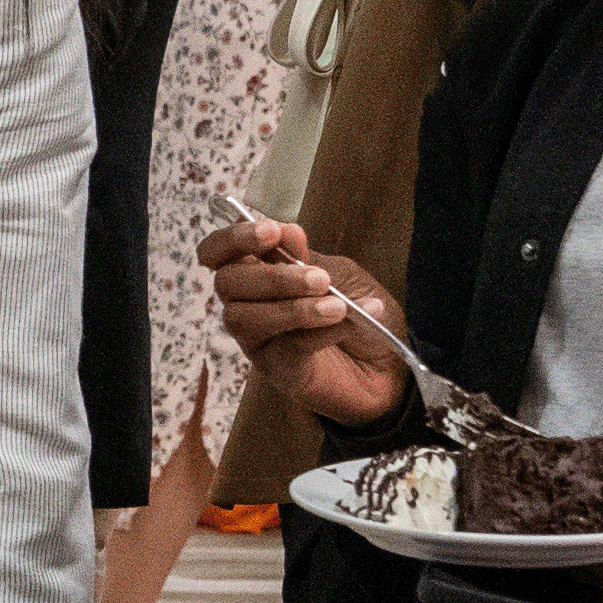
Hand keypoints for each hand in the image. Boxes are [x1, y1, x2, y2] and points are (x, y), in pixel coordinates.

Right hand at [197, 215, 409, 417]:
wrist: (386, 362)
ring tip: (337, 307)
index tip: (273, 232)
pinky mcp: (277, 370)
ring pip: (244, 318)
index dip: (234, 238)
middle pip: (227, 283)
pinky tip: (344, 323)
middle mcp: (247, 304)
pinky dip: (319, 332)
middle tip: (320, 279)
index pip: (217, 251)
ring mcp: (258, 339)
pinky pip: (285, 347)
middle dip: (273, 276)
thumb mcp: (339, 273)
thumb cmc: (357, 312)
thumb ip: (312, 257)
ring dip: (292, 308)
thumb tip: (289, 232)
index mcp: (257, 272)